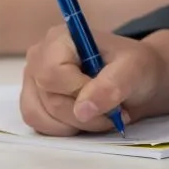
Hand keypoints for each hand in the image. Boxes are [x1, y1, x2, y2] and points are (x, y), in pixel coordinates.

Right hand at [19, 26, 168, 135]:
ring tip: (103, 115)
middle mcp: (39, 56)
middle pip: (49, 98)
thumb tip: (82, 109)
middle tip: (114, 111)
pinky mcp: (34, 101)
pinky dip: (66, 129)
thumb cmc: (135, 67)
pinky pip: (39, 125)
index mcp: (60, 38)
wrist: (135, 80)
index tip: (109, 95)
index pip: (52, 73)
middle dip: (85, 114)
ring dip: (77, 124)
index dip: (79, 91)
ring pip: (41, 116)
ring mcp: (33, 80)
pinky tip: (87, 119)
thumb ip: (111, 86)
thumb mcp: (134, 70)